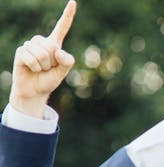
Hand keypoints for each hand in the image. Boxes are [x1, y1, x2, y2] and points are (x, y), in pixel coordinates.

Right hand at [10, 1, 75, 118]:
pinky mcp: (21, 51)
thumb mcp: (62, 73)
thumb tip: (58, 52)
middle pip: (52, 47)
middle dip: (52, 62)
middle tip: (47, 69)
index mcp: (55, 44)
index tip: (73, 2)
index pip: (62, 28)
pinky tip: (31, 69)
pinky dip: (34, 67)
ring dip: (43, 66)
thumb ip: (67, 62)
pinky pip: (31, 58)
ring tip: (39, 69)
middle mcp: (42, 42)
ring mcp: (30, 45)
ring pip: (42, 53)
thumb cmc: (48, 80)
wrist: (34, 91)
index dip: (68, 16)